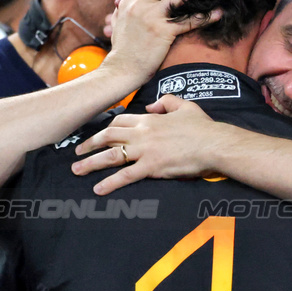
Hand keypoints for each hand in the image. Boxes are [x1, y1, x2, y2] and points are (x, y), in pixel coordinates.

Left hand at [73, 95, 229, 193]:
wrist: (214, 144)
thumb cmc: (203, 127)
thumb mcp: (186, 106)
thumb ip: (167, 101)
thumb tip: (153, 104)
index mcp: (150, 119)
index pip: (119, 122)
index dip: (105, 129)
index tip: (97, 136)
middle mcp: (142, 133)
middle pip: (108, 136)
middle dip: (89, 144)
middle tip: (77, 152)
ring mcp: (145, 150)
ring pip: (111, 155)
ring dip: (91, 163)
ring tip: (77, 170)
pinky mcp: (152, 167)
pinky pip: (126, 175)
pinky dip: (110, 183)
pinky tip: (99, 189)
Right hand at [98, 0, 219, 87]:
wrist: (122, 70)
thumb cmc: (122, 50)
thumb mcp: (117, 24)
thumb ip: (120, 10)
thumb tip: (118, 0)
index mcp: (128, 2)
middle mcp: (140, 5)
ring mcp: (152, 18)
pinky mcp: (164, 32)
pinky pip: (189, 22)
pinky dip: (206, 17)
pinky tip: (219, 13)